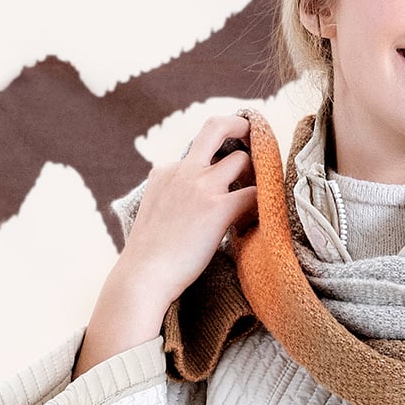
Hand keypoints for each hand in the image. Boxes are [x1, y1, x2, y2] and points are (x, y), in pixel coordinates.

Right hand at [75, 111, 257, 375]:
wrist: (142, 277)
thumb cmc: (147, 259)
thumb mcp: (153, 215)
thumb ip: (171, 200)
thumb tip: (188, 211)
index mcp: (165, 171)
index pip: (197, 148)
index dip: (218, 155)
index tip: (231, 163)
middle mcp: (183, 170)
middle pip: (216, 127)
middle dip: (242, 126)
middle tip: (259, 142)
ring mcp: (200, 186)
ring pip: (242, 159)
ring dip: (257, 174)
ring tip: (262, 194)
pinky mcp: (217, 208)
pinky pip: (253, 194)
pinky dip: (262, 203)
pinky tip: (262, 219)